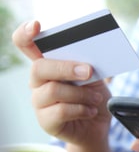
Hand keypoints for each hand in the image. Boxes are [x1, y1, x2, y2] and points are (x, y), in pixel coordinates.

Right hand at [12, 21, 111, 145]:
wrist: (99, 125)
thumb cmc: (93, 97)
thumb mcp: (94, 78)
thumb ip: (86, 65)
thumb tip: (87, 60)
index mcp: (48, 65)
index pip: (26, 45)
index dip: (26, 34)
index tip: (36, 25)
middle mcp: (38, 82)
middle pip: (39, 68)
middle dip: (65, 68)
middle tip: (88, 71)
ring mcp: (40, 102)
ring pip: (53, 90)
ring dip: (80, 93)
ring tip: (95, 98)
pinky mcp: (46, 121)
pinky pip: (60, 111)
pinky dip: (81, 109)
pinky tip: (90, 110)